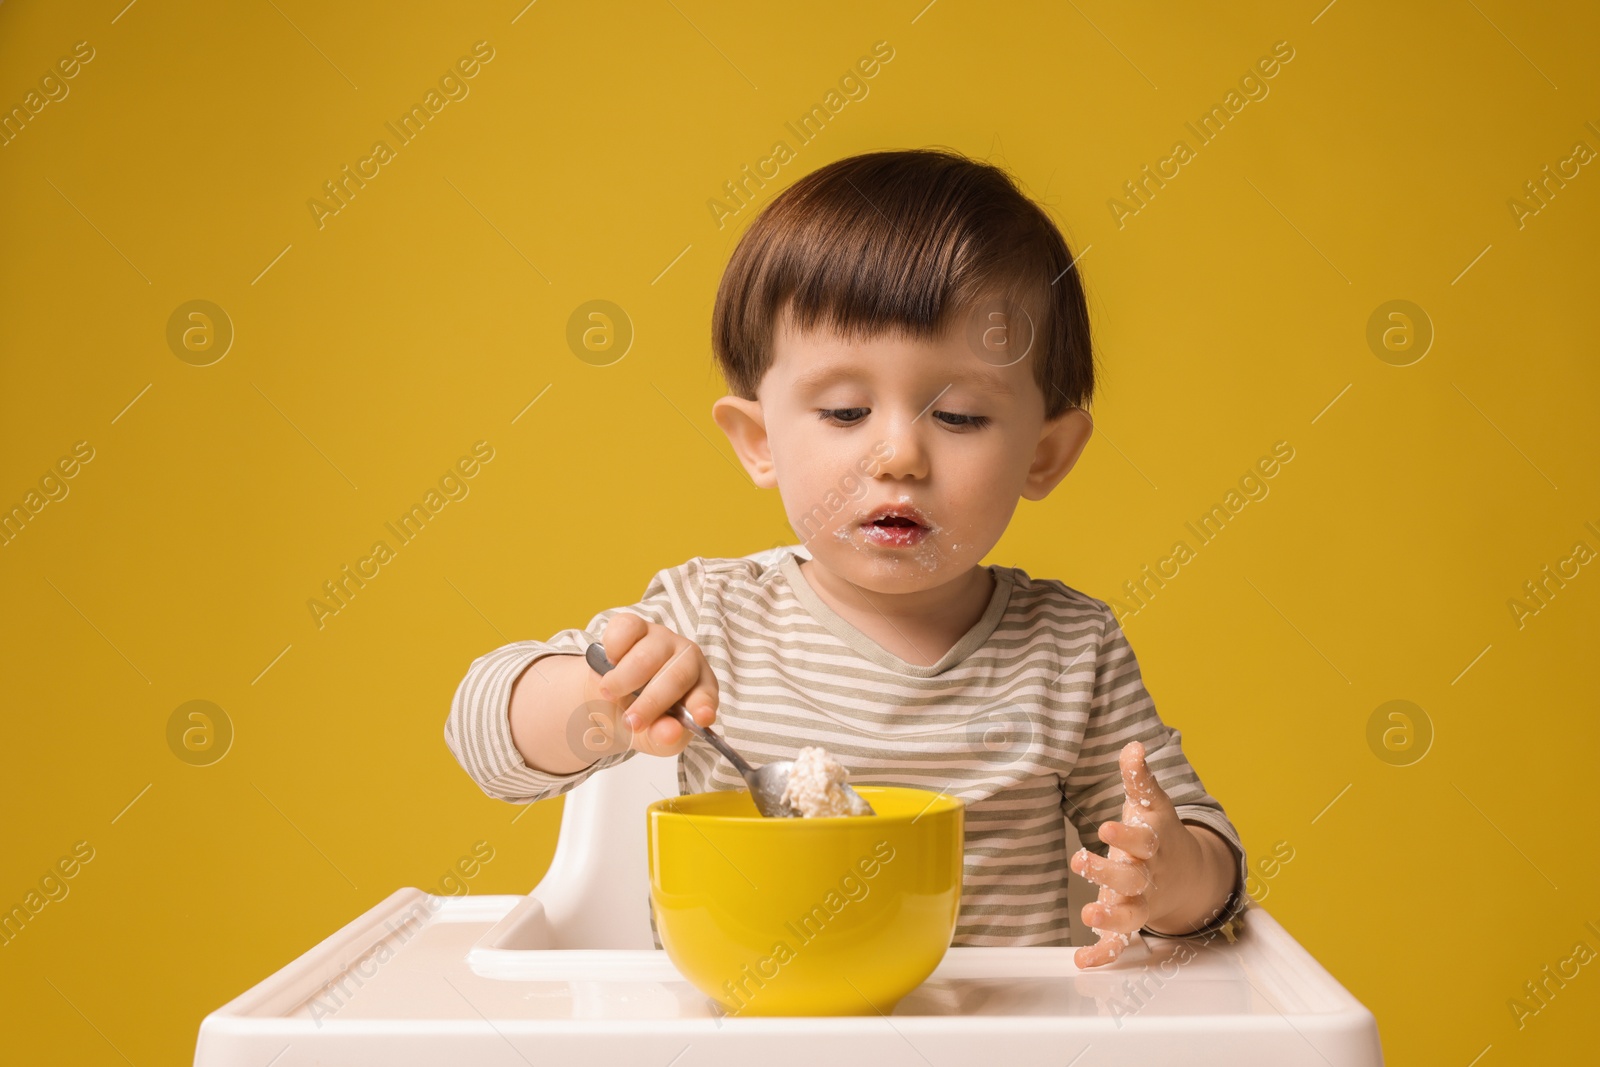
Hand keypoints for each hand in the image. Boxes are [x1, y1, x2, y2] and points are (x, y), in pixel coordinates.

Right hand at [591, 612, 718, 757]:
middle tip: (631, 722)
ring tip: (610, 694)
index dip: (704, 706)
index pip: (707, 694)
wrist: (605, 698)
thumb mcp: (652, 737)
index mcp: (700, 687)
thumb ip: (664, 738)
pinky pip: (625, 631)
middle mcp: (686, 658)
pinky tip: (611, 663)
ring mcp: (662, 638)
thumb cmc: (639, 716)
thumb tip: (669, 733)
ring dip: (623, 680)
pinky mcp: (636, 625)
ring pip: (646, 656)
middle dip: (651, 703)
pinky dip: (613, 650)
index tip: (702, 718)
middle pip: (675, 676)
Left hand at [1070, 740, 1206, 967]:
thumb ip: (1139, 778)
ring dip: (1111, 918)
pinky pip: (1118, 943)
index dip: (1125, 835)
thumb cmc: (1158, 832)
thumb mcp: (1151, 804)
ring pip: (1129, 914)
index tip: (1105, 827)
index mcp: (1153, 846)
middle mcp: (1148, 876)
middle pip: (1132, 879)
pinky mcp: (1129, 921)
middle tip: (1080, 862)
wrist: (1186, 873)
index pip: (1142, 841)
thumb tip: (1133, 745)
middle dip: (1107, 873)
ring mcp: (1140, 902)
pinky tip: (1082, 961)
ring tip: (1089, 916)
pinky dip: (1103, 954)